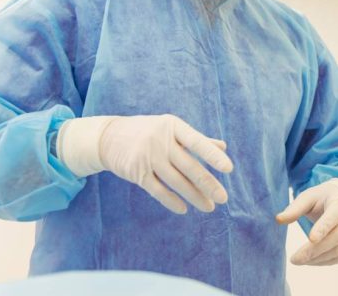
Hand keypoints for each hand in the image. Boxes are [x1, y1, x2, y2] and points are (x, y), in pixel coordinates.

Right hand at [57, 114, 233, 214]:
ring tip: (209, 207)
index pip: (197, 142)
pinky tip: (184, 209)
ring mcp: (148, 157)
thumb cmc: (149, 132)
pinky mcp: (137, 173)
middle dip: (208, 184)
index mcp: (173, 127)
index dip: (213, 156)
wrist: (108, 137)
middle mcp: (161, 141)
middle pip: (189, 167)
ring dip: (194, 196)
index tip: (229, 169)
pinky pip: (158, 191)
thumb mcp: (171, 129)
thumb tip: (223, 147)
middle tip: (223, 198)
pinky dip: (171, 201)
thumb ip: (196, 139)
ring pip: (176, 182)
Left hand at [276, 179, 337, 265]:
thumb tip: (278, 220)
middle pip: (337, 237)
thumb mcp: (307, 197)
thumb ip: (294, 209)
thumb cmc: (321, 198)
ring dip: (317, 258)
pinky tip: (309, 261)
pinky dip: (323, 262)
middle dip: (315, 250)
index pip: (333, 216)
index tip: (310, 238)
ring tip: (298, 260)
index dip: (324, 227)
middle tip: (295, 259)